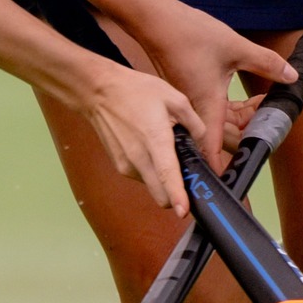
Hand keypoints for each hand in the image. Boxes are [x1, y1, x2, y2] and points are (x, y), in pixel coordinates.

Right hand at [71, 59, 203, 213]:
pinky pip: (142, 177)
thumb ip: (195, 124)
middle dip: (176, 194)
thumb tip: (204, 144)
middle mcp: (138, 157)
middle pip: (160, 195)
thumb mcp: (174, 98)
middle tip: (186, 176)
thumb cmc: (134, 91)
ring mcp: (126, 164)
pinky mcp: (120, 166)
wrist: (99, 92)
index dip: (176, 195)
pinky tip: (149, 148)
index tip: (184, 211)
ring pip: (152, 187)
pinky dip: (151, 170)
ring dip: (163, 180)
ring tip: (162, 150)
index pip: (166, 174)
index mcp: (155, 138)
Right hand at [134, 1, 295, 168]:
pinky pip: (213, 113)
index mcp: (207, 106)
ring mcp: (190, 104)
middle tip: (267, 112)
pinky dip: (231, 109)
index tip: (235, 180)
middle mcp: (196, 111)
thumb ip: (266, 63)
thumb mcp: (236, 48)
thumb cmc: (190, 35)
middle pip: (224, 137)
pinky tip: (245, 96)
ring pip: (220, 124)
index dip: (224, 168)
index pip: (215, 148)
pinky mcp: (188, 95)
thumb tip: (291, 76)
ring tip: (260, 100)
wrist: (157, 22)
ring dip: (241, 118)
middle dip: (248, 130)